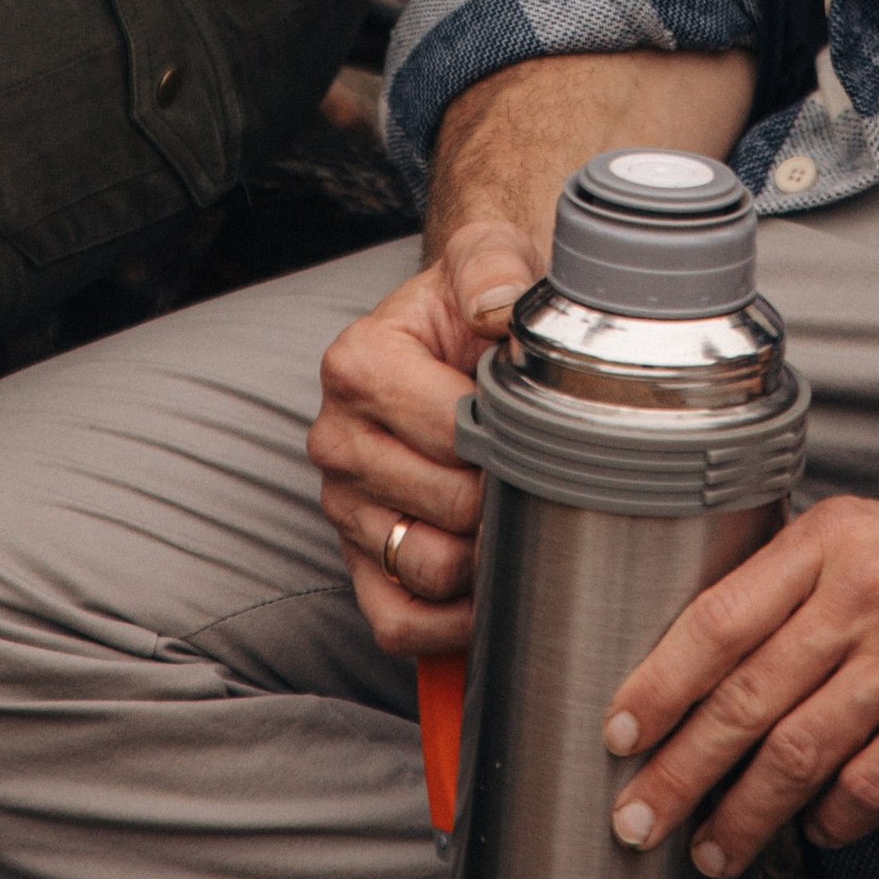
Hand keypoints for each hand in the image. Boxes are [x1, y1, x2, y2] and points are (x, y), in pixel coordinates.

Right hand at [304, 219, 538, 657]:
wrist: (462, 331)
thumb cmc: (476, 301)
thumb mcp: (484, 255)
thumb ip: (491, 266)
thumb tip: (497, 309)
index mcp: (357, 364)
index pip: (448, 431)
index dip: (510, 439)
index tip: (541, 426)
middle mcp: (336, 438)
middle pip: (444, 505)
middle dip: (504, 497)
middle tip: (542, 474)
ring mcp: (342, 506)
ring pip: (424, 567)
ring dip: (484, 560)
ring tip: (517, 519)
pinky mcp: (356, 561)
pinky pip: (397, 623)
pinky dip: (449, 623)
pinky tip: (489, 586)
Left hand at [601, 482, 878, 878]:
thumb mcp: (868, 531)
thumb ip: (793, 585)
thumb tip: (702, 657)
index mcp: (833, 542)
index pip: (720, 619)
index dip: (659, 683)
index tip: (621, 731)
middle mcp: (869, 597)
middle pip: (748, 700)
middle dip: (681, 770)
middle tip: (638, 814)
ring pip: (800, 756)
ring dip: (744, 814)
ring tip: (712, 846)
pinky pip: (868, 788)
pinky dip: (828, 820)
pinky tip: (810, 830)